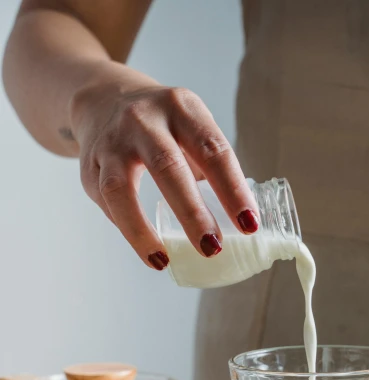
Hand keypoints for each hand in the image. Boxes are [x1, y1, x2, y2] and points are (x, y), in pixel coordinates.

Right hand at [70, 71, 258, 269]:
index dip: (233, 190)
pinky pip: (107, 204)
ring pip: (120, 188)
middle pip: (167, 167)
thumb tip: (241, 224)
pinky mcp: (89, 167)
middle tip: (212, 247)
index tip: (249, 225)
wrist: (104, 99)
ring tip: (163, 260)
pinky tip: (149, 251)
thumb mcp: (191, 129)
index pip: (213, 150)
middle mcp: (144, 120)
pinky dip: (128, 230)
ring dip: (142, 230)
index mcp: (182, 108)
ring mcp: (111, 142)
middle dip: (192, 212)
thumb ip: (211, 169)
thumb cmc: (164, 127)